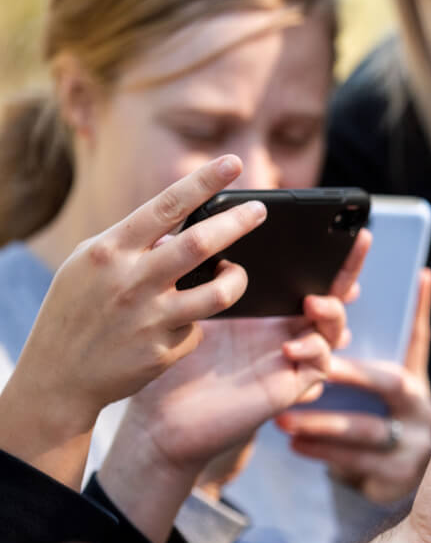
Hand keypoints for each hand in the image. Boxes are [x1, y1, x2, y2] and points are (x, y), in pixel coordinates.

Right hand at [0, 155, 263, 485]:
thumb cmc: (77, 310)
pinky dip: (195, 322)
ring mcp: (149, 319)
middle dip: (237, 223)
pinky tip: (179, 325)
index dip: (204, 182)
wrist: (57, 378)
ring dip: (236, 279)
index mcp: (109, 251)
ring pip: (217, 293)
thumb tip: (181, 220)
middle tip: (261, 210)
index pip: (165, 206)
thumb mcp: (89, 265)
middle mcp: (130, 281)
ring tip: (237, 272)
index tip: (233, 164)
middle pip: (199, 244)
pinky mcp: (163, 352)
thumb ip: (132, 241)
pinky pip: (198, 329)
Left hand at [98, 231, 371, 542]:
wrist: (162, 420)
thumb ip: (195, 276)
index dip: (326, 253)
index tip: (345, 226)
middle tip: (359, 242)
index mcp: (266, 309)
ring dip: (333, 311)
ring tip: (313, 302)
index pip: (304, 274)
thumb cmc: (173, 366)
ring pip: (335, 329)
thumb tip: (186, 230)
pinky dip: (314, 351)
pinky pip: (321, 365)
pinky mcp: (289, 385)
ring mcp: (291, 357)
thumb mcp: (188, 312)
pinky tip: (290, 348)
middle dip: (350, 269)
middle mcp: (285, 330)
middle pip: (333, 295)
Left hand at [277, 269, 430, 503]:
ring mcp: (414, 443)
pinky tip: (294, 445)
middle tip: (306, 358)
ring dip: (322, 421)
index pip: (417, 338)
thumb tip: (341, 293)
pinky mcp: (397, 476)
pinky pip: (355, 462)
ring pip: (366, 427)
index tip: (418, 272)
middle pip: (391, 382)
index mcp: (414, 379)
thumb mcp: (365, 391)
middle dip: (349, 371)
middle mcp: (422, 407)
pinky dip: (322, 452)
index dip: (419, 306)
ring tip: (283, 419)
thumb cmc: (364, 424)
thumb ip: (353, 356)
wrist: (379, 484)